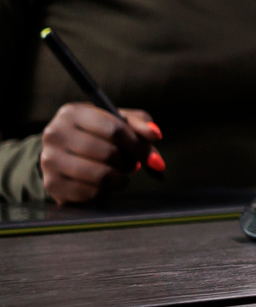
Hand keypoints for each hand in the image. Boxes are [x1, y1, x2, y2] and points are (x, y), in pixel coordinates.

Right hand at [41, 103, 163, 203]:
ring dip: (120, 179)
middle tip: (133, 166)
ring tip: (120, 176)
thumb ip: (139, 124)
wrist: (61, 154)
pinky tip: (103, 185)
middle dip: (129, 163)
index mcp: (72, 113)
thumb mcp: (116, 121)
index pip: (114, 129)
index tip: (153, 158)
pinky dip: (104, 192)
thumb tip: (155, 135)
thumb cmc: (96, 134)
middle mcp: (55, 134)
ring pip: (101, 176)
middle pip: (109, 153)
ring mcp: (49, 160)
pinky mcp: (51, 184)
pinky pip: (90, 193)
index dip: (138, 145)